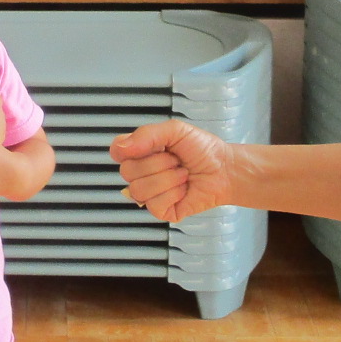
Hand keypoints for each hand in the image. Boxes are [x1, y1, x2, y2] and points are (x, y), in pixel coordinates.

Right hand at [111, 120, 235, 220]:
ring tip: (182, 175)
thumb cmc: (202, 149)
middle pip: (127, 171)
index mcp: (141, 152)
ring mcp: (149, 194)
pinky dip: (173, 194)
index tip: (152, 146)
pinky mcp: (160, 211)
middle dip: (158, 163)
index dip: (129, 151)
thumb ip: (147, 134)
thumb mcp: (175, 131)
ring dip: (167, 179)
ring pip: (139, 190)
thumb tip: (122, 147)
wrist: (224, 170)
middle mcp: (142, 173)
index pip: (116, 152)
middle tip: (176, 160)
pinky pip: (154, 204)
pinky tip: (183, 190)